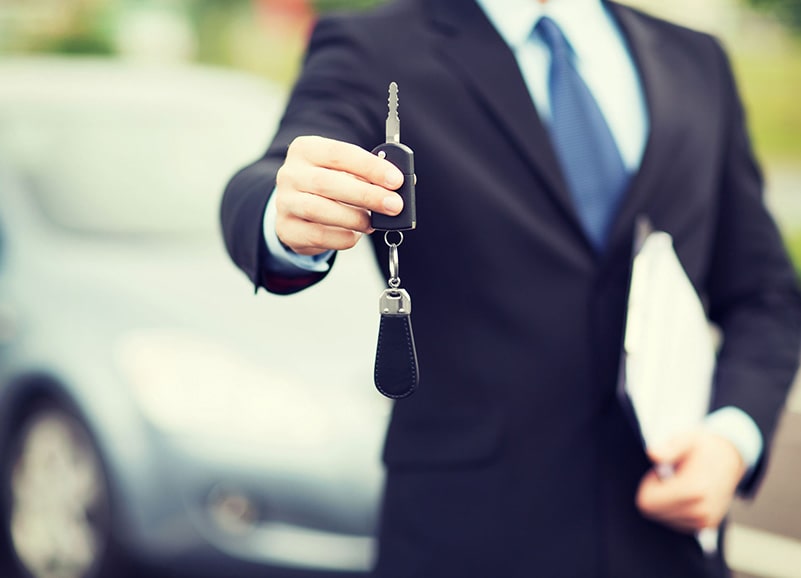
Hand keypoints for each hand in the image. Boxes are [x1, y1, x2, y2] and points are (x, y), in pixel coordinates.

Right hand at [274, 135, 404, 255]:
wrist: (297, 208)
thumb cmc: (329, 186)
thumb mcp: (344, 171)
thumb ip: (367, 174)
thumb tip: (401, 185)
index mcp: (306, 149)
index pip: (339, 153)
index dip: (370, 167)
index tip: (396, 180)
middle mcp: (290, 174)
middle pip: (327, 183)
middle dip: (366, 195)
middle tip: (394, 205)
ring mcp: (284, 202)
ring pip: (319, 210)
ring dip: (354, 218)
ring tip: (373, 223)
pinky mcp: (286, 229)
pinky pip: (317, 235)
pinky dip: (342, 237)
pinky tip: (355, 235)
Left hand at [635, 430, 745, 532]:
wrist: (729, 459)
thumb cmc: (702, 447)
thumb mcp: (685, 440)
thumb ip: (668, 448)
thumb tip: (652, 454)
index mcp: (694, 490)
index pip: (647, 502)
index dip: (648, 485)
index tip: (661, 472)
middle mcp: (701, 511)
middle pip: (653, 511)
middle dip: (655, 493)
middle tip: (671, 476)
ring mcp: (704, 522)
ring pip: (663, 518)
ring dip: (665, 501)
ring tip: (681, 483)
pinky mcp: (706, 526)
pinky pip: (675, 522)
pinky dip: (674, 509)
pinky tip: (686, 494)